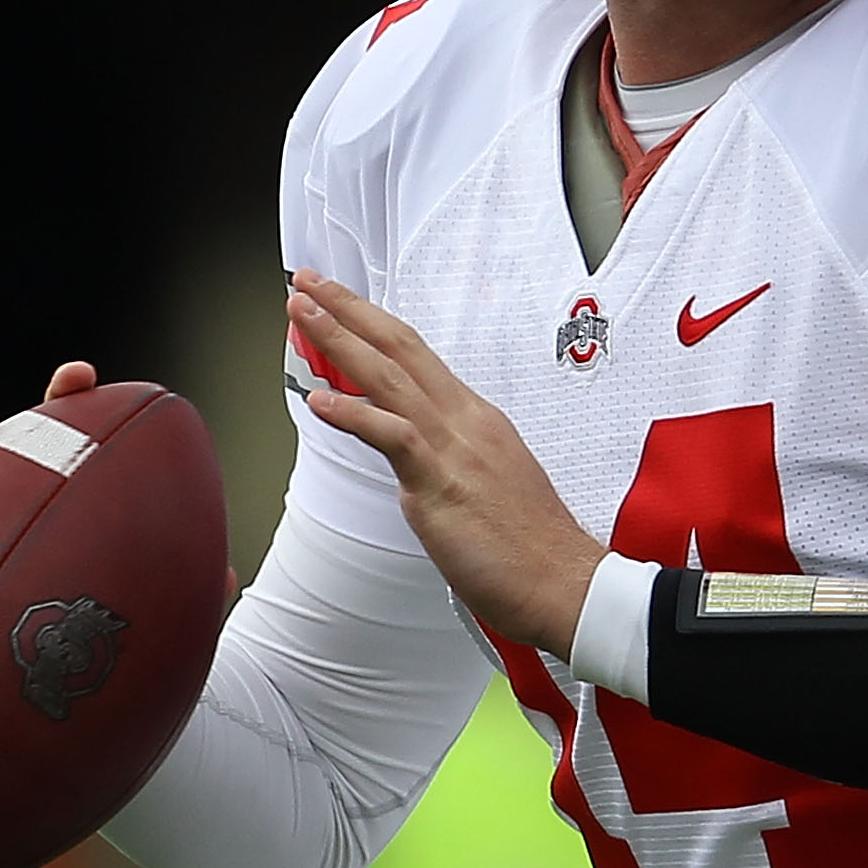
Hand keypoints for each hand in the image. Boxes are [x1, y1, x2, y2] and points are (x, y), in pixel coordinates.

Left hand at [286, 273, 602, 654]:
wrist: (565, 582)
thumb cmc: (532, 547)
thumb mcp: (490, 484)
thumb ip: (453, 464)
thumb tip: (423, 469)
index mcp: (476, 419)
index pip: (417, 357)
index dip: (376, 325)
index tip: (344, 305)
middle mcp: (466, 421)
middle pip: (401, 347)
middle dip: (350, 310)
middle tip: (310, 284)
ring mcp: (454, 447)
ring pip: (389, 376)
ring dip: (339, 339)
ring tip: (302, 313)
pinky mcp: (442, 482)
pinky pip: (393, 436)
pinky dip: (352, 414)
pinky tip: (319, 400)